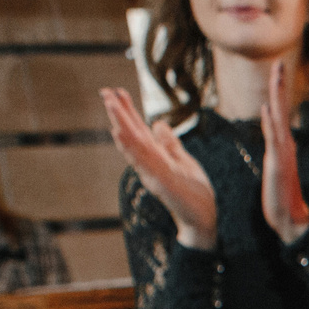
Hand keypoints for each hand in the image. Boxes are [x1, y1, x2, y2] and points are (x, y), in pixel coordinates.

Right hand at [103, 86, 215, 249]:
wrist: (203, 218)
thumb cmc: (194, 193)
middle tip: (105, 91)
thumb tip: (158, 123)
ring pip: (134, 143)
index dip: (127, 111)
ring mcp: (153, 171)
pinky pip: (144, 161)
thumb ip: (169, 144)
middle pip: (132, 133)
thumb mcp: (182, 160)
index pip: (138, 129)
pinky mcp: (161, 181)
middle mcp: (150, 162)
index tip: (115, 91)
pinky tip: (120, 134)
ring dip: (121, 124)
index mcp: (155, 156)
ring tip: (110, 104)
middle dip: (119, 113)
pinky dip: (131, 147)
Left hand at [258, 58, 308, 246]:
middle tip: (279, 62)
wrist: (290, 219)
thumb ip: (276, 149)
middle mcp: (286, 144)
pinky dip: (270, 123)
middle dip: (280, 85)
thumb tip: (275, 133)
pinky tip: (266, 109)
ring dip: (277, 96)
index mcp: (284, 144)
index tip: (277, 71)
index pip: (280, 112)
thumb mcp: (276, 168)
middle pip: (282, 108)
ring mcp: (283, 153)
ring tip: (276, 77)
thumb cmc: (281, 196)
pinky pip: (274, 139)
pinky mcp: (278, 164)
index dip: (278, 91)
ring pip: (279, 118)